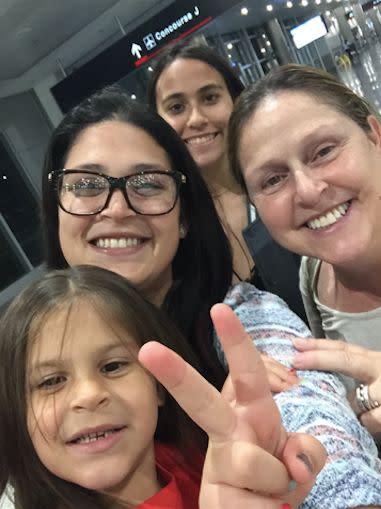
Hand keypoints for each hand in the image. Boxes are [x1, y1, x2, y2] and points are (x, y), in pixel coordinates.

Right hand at [139, 304, 325, 508]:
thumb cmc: (271, 477)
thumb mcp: (298, 459)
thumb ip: (307, 451)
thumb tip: (293, 464)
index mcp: (247, 414)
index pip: (246, 373)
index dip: (236, 341)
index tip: (219, 308)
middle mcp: (225, 433)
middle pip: (201, 401)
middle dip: (176, 373)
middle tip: (148, 349)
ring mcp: (216, 466)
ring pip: (254, 463)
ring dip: (279, 483)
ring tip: (270, 490)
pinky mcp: (213, 502)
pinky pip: (262, 505)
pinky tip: (257, 508)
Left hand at [293, 338, 380, 433]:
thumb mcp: (376, 375)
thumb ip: (357, 375)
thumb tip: (321, 381)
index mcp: (376, 360)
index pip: (344, 348)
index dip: (319, 345)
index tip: (295, 344)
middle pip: (347, 360)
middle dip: (319, 359)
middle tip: (295, 361)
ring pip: (359, 400)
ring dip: (350, 408)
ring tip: (356, 413)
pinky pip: (372, 420)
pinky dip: (367, 423)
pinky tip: (369, 422)